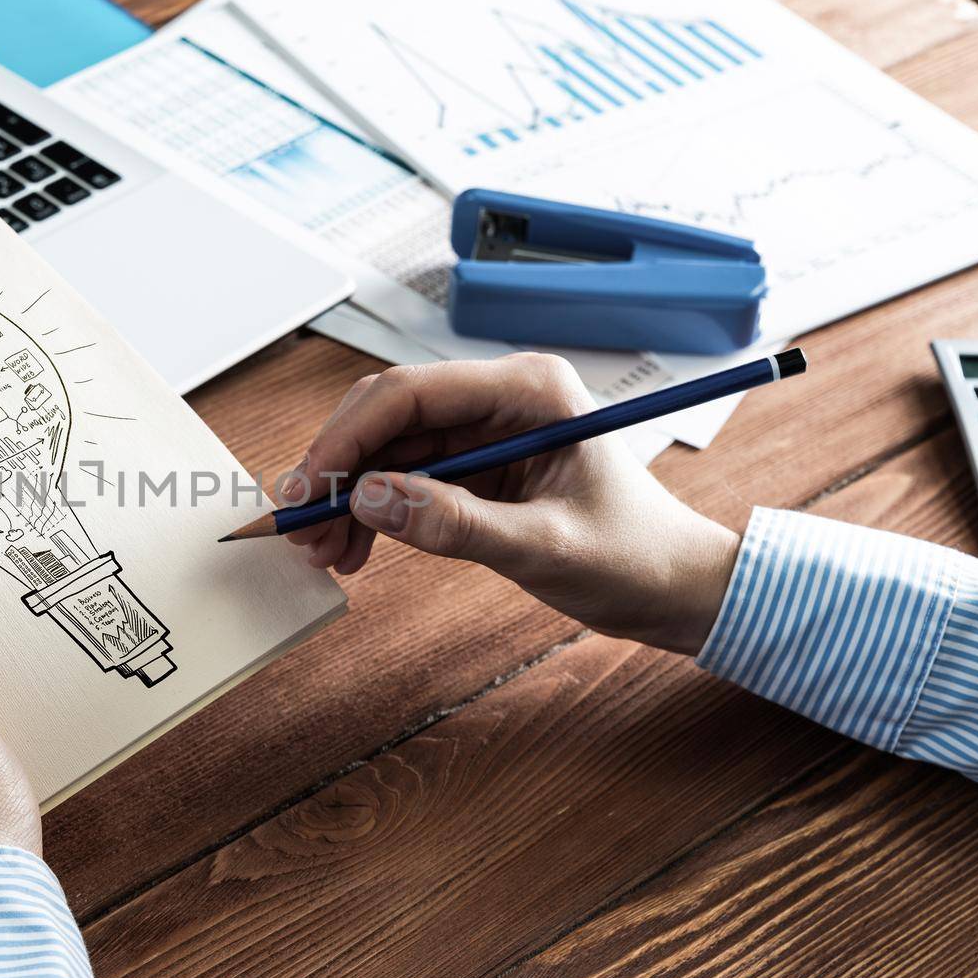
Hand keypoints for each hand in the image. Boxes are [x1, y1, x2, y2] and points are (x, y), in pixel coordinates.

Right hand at [284, 354, 738, 654]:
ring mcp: (486, 432)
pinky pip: (405, 478)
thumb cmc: (636, 558)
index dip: (347, 439)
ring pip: (387, 450)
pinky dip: (373, 512)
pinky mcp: (478, 468)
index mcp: (529, 390)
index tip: (307, 489)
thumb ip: (455, 523)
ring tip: (323, 553)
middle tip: (300, 529)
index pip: (410, 392)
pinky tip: (354, 549)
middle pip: (387, 417)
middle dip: (336, 471)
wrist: (677, 588)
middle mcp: (501, 399)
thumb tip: (367, 500)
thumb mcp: (545, 548)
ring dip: (347, 497)